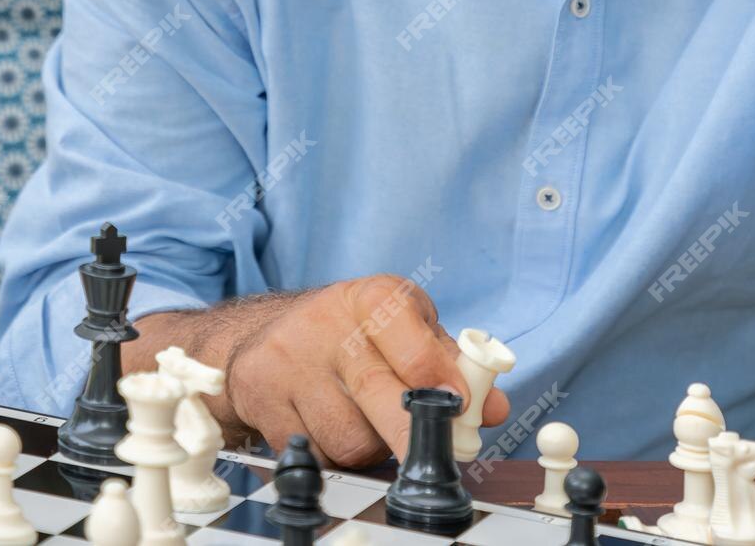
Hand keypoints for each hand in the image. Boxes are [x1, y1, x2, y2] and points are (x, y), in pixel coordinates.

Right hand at [131, 276, 509, 466]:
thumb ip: (452, 367)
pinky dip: (330, 455)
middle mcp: (327, 323)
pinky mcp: (259, 392)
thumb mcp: (406, 328)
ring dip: (369, 449)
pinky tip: (329, 427)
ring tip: (367, 425)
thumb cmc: (355, 333)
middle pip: (381, 397)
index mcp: (374, 298)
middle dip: (413, 436)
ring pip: (347, 437)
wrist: (269, 332)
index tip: (461, 411)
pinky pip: (312, 451)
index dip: (444, 388)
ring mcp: (288, 359)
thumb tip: (495, 409)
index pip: (417, 351)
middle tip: (431, 453)